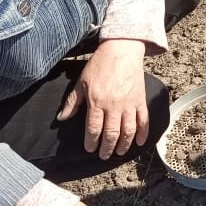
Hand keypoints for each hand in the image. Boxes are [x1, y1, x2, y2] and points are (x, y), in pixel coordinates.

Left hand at [57, 39, 147, 158]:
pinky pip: (143, 121)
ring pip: (128, 131)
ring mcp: (129, 104)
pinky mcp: (140, 100)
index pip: (94, 128)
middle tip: (104, 156)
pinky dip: (143, 133)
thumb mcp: (81, 82)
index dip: (91, 142)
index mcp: (97, 102)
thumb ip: (73, 102)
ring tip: (119, 152)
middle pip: (111, 133)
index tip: (90, 149)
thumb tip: (62, 118)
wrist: (122, 50)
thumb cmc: (100, 64)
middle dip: (107, 148)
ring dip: (124, 145)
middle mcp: (114, 106)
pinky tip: (139, 142)